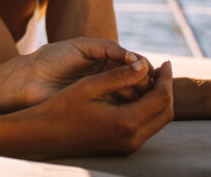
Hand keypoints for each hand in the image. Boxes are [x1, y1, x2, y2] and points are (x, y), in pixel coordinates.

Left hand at [20, 38, 150, 106]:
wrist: (30, 80)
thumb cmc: (52, 58)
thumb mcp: (82, 47)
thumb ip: (109, 48)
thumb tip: (137, 58)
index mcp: (107, 59)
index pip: (135, 63)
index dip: (143, 66)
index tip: (146, 69)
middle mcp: (109, 77)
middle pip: (138, 80)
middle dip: (144, 81)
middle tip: (143, 84)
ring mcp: (105, 94)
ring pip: (133, 96)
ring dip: (138, 95)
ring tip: (134, 93)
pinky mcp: (98, 109)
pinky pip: (120, 109)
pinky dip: (128, 107)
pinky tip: (127, 105)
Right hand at [29, 59, 173, 157]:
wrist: (44, 134)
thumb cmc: (62, 107)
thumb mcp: (89, 86)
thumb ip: (119, 75)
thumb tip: (145, 64)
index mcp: (126, 122)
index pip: (161, 98)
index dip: (166, 78)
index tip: (166, 62)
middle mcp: (132, 138)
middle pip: (165, 112)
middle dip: (166, 89)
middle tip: (162, 70)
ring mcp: (128, 146)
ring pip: (158, 121)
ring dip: (158, 99)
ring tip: (150, 80)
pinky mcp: (122, 147)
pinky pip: (146, 127)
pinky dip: (148, 109)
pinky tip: (137, 95)